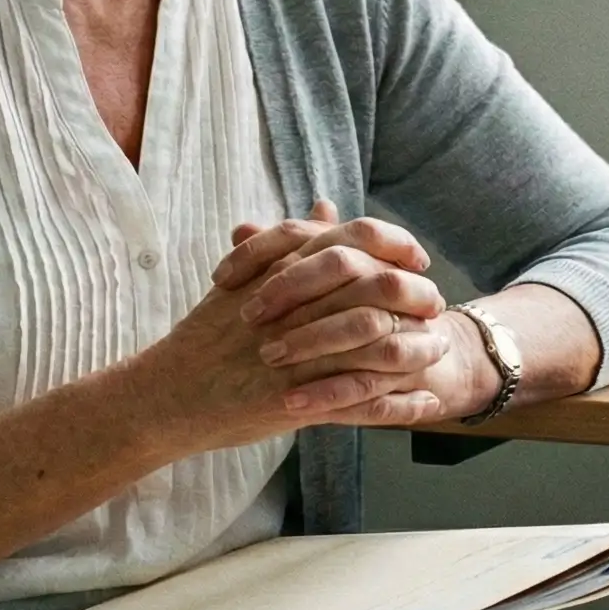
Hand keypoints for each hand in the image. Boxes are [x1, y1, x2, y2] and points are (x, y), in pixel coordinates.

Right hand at [135, 205, 442, 445]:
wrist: (168, 394)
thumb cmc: (207, 336)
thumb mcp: (246, 277)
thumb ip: (290, 242)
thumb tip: (326, 205)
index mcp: (284, 273)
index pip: (355, 242)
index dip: (395, 246)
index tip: (416, 258)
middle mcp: (296, 310)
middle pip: (378, 289)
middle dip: (417, 296)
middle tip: (436, 302)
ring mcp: (299, 357)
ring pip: (378, 347)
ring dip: (419, 348)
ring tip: (441, 349)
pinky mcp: (298, 402)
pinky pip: (364, 404)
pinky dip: (401, 404)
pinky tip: (427, 402)